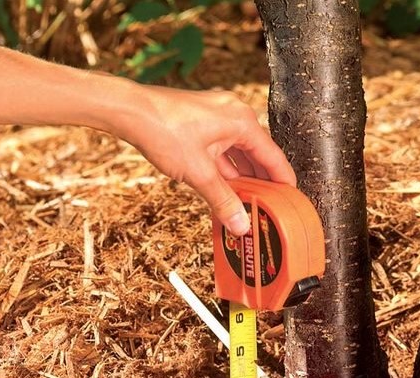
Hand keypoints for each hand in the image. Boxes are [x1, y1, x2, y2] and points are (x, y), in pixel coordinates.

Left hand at [119, 85, 295, 234]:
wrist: (128, 110)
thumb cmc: (163, 130)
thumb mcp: (199, 173)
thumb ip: (223, 201)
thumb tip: (241, 225)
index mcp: (242, 122)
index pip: (274, 157)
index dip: (284, 182)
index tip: (291, 201)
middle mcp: (234, 116)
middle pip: (258, 156)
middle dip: (262, 183)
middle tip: (270, 208)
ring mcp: (218, 118)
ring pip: (239, 154)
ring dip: (243, 179)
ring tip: (249, 204)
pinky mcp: (203, 123)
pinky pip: (224, 150)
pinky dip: (227, 170)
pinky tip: (227, 191)